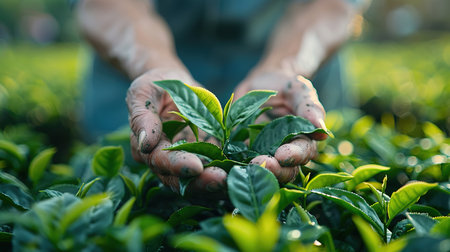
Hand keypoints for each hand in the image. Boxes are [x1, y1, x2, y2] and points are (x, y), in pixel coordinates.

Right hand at [126, 68, 226, 193]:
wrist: (173, 83)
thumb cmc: (155, 84)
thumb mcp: (144, 92)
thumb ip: (142, 117)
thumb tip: (144, 144)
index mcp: (146, 148)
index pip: (160, 162)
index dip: (178, 166)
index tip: (197, 167)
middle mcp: (163, 162)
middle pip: (180, 180)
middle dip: (202, 182)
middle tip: (224, 180)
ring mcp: (185, 162)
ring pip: (199, 181)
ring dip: (217, 184)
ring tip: (237, 180)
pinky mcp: (204, 157)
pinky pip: (215, 169)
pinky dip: (228, 172)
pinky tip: (245, 172)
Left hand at [235, 69, 327, 182]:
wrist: (261, 84)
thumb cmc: (284, 86)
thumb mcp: (298, 89)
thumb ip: (309, 107)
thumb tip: (322, 130)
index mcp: (303, 140)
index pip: (303, 153)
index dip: (295, 156)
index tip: (283, 155)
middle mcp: (284, 153)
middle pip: (285, 170)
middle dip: (274, 170)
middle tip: (260, 164)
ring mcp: (263, 156)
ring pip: (263, 173)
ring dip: (255, 172)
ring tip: (245, 166)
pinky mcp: (243, 155)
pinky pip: (238, 165)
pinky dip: (232, 166)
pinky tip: (223, 164)